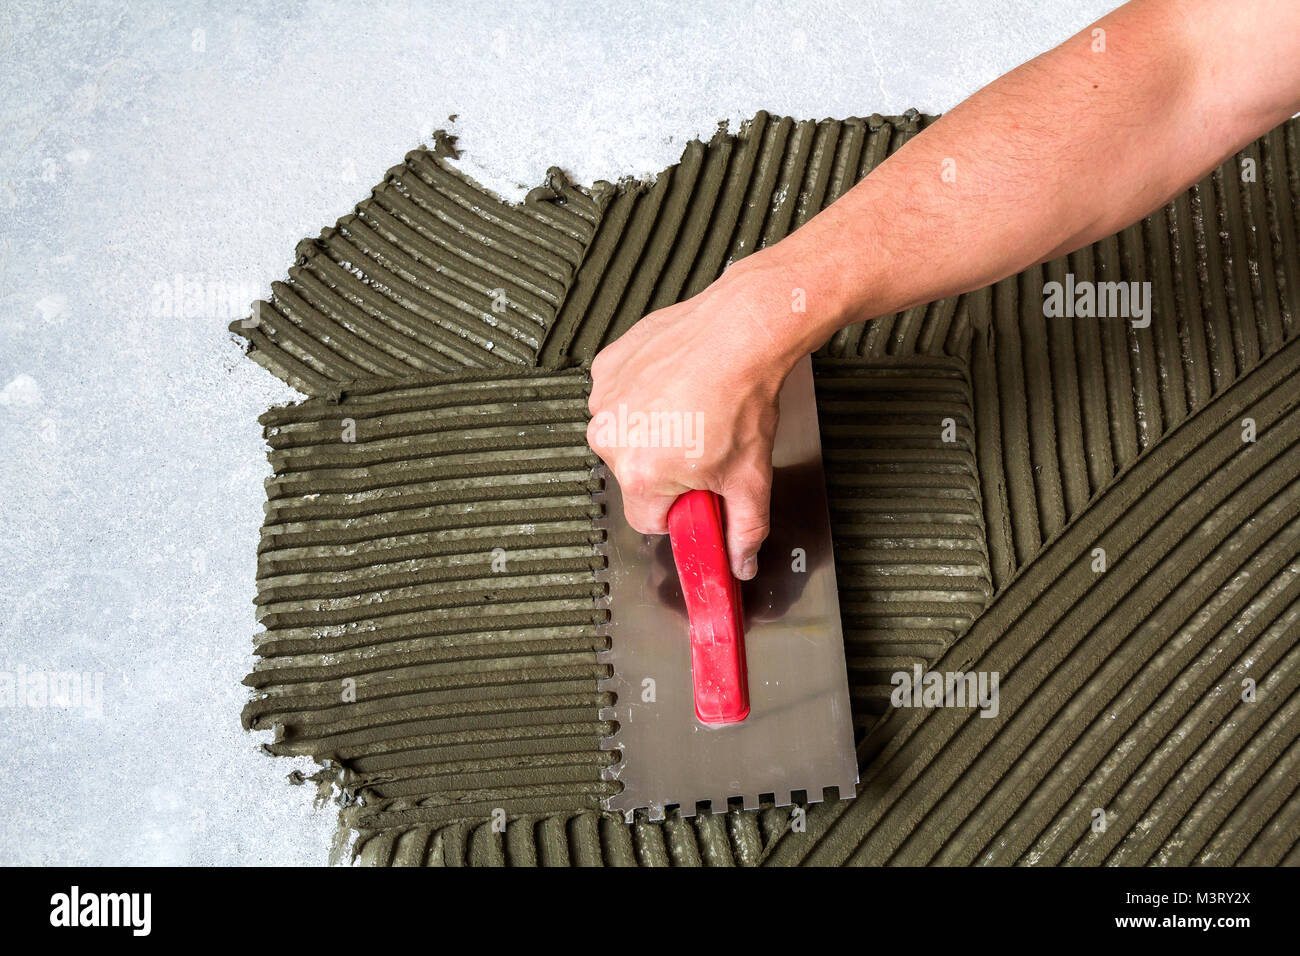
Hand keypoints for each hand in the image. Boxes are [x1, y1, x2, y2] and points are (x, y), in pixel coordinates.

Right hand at [587, 250, 813, 579]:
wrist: (743, 329)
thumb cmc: (744, 394)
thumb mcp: (752, 478)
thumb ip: (745, 531)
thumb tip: (741, 561)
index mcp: (641, 474)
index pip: (649, 521)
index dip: (680, 509)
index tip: (698, 491)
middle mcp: (613, 438)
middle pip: (635, 477)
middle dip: (667, 469)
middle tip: (704, 444)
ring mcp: (605, 400)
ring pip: (626, 437)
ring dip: (653, 432)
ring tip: (693, 411)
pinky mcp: (607, 368)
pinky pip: (620, 398)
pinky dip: (644, 396)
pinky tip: (677, 386)